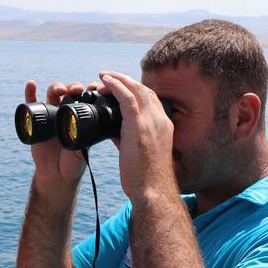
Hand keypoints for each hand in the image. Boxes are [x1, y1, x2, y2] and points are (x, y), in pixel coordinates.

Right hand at [24, 80, 92, 188]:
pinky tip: (31, 84)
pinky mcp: (35, 120)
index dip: (90, 89)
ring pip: (53, 94)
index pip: (86, 97)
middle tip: (77, 90)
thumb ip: (84, 139)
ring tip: (60, 90)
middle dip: (73, 87)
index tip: (94, 87)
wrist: (56, 174)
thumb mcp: (83, 150)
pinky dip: (30, 92)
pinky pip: (31, 103)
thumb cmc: (73, 162)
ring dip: (56, 87)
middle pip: (69, 91)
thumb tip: (86, 128)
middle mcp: (66, 111)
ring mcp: (51, 114)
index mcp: (81, 116)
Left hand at [97, 71, 174, 197]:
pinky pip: (126, 97)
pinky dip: (115, 86)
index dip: (135, 90)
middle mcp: (161, 120)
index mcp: (164, 126)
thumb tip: (112, 132)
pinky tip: (104, 81)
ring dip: (118, 79)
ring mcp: (151, 121)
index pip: (151, 99)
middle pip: (144, 90)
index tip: (120, 88)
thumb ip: (128, 138)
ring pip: (136, 89)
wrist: (152, 190)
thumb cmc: (145, 178)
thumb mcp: (139, 153)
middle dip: (126, 81)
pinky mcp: (138, 126)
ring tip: (103, 76)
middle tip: (107, 78)